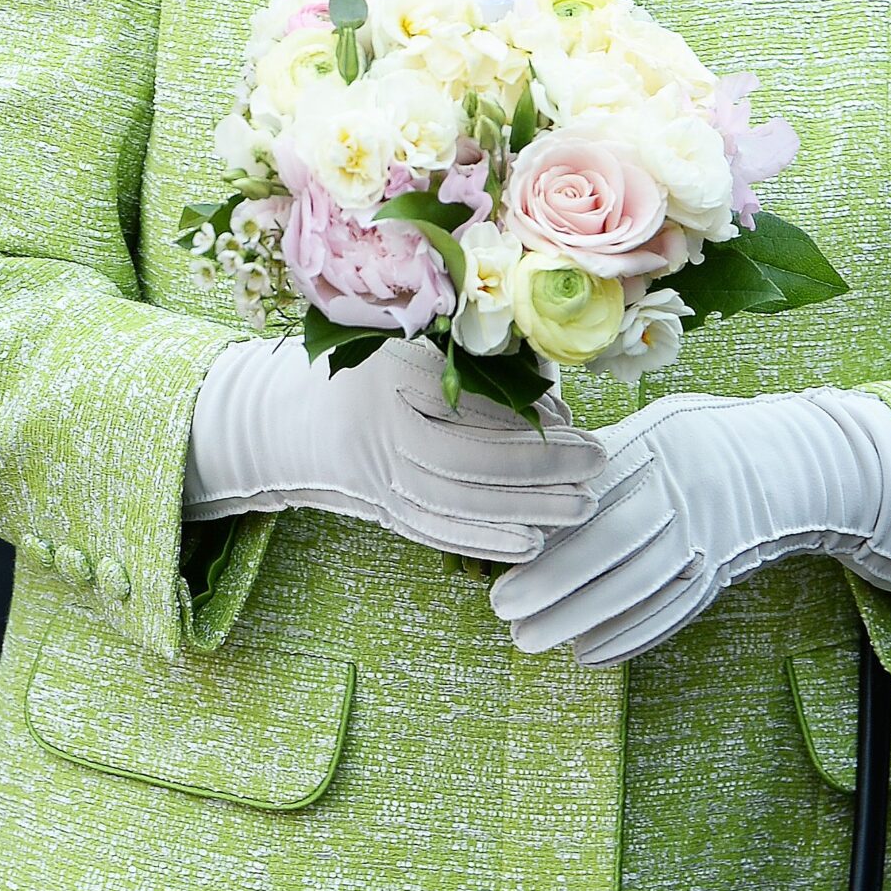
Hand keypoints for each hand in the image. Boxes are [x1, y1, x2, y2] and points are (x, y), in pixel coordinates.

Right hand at [185, 335, 605, 561]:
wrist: (293, 419)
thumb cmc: (369, 371)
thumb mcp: (412, 345)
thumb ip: (470, 362)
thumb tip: (550, 390)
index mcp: (387, 373)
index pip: (466, 400)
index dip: (524, 412)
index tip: (571, 416)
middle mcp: (377, 428)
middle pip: (468, 455)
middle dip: (540, 464)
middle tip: (597, 461)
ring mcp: (377, 476)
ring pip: (458, 500)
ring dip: (526, 507)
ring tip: (582, 505)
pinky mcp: (383, 511)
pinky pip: (438, 532)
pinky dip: (487, 541)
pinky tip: (533, 544)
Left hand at [491, 387, 890, 665]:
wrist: (786, 464)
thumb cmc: (698, 440)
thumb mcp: (655, 424)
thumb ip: (601, 454)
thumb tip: (528, 485)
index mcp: (661, 443)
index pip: (595, 492)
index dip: (547, 530)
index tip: (501, 557)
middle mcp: (688, 489)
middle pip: (614, 542)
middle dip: (554, 582)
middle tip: (503, 610)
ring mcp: (710, 533)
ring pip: (640, 582)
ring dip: (581, 617)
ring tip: (530, 639)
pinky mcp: (721, 570)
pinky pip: (672, 608)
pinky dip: (629, 634)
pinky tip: (587, 651)